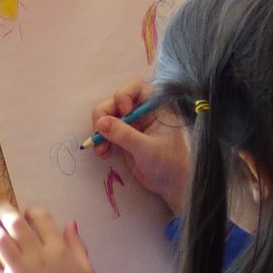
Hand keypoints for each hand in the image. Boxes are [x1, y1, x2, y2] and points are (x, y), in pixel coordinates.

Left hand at [0, 204, 95, 272]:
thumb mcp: (86, 268)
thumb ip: (77, 244)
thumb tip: (70, 222)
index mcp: (59, 249)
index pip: (42, 220)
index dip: (32, 212)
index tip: (27, 213)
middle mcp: (38, 255)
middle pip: (17, 226)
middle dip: (5, 211)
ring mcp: (21, 271)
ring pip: (1, 243)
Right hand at [91, 81, 189, 215]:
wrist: (172, 184)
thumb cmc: (170, 163)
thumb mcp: (147, 149)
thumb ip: (125, 135)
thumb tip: (101, 123)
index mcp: (157, 108)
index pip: (137, 87)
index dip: (125, 94)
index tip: (124, 111)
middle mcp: (143, 112)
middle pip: (115, 102)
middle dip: (104, 115)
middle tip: (99, 131)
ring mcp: (133, 125)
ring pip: (107, 117)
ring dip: (99, 130)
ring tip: (101, 150)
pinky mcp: (124, 137)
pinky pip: (106, 132)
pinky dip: (101, 140)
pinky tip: (103, 153)